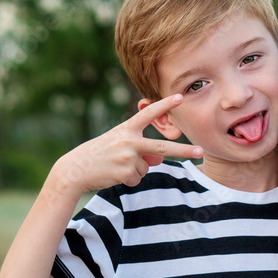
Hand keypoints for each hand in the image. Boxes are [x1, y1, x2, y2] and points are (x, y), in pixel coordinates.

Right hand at [51, 94, 203, 193]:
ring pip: (146, 168)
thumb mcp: (119, 146)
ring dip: (134, 171)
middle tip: (201, 151)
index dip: (165, 105)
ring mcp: (128, 156)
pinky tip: (113, 175)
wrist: (75, 170)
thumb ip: (142, 150)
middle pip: (163, 146)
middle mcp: (129, 141)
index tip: (180, 97)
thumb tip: (160, 158)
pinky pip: (138, 178)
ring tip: (115, 167)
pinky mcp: (125, 172)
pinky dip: (128, 180)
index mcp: (126, 129)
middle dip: (184, 150)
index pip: (148, 114)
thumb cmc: (98, 155)